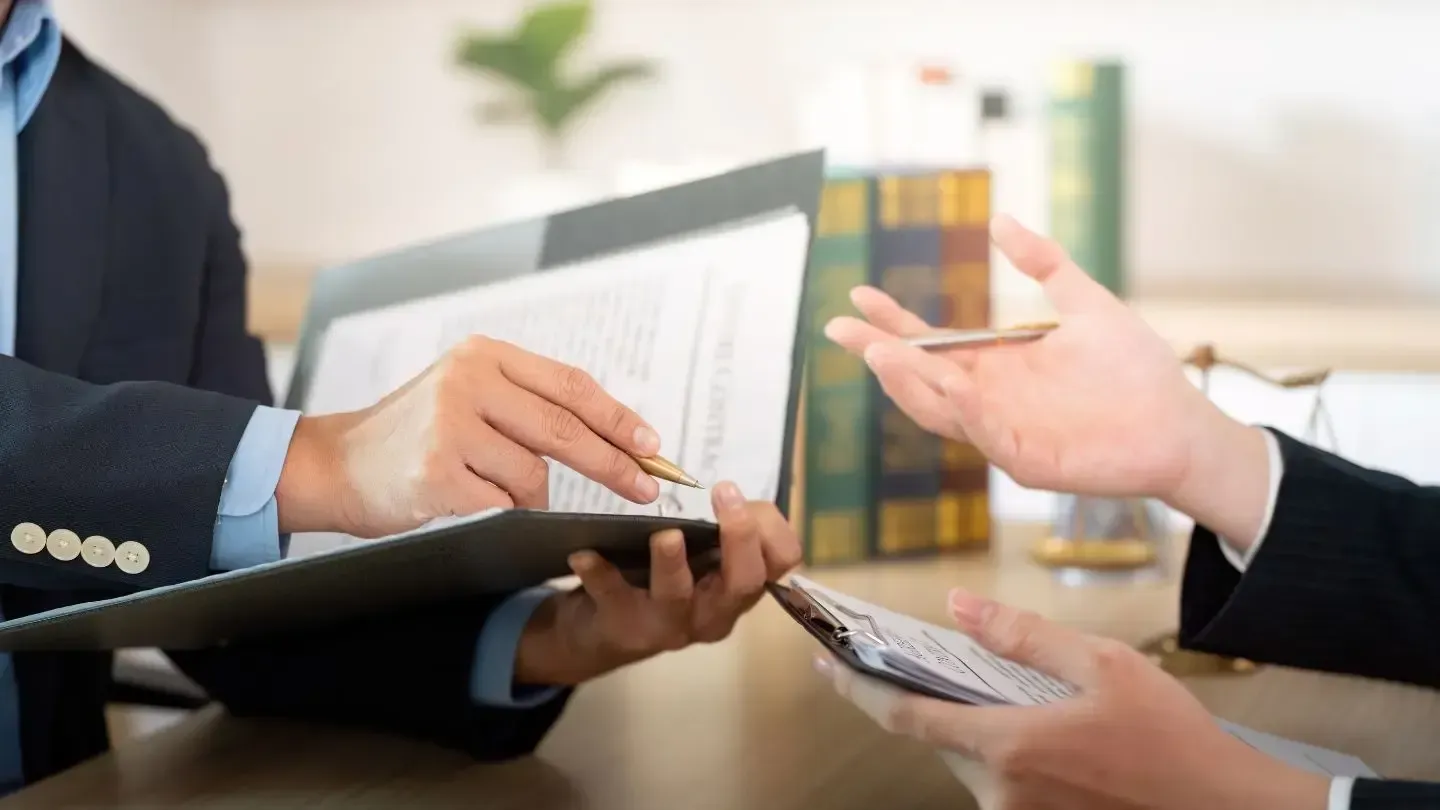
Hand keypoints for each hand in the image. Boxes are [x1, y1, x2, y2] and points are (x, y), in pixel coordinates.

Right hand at [276, 335, 663, 536]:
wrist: (335, 464)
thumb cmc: (414, 436)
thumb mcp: (467, 395)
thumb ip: (526, 403)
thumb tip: (614, 435)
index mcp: (484, 355)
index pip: (570, 385)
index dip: (618, 417)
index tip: (653, 444)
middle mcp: (467, 380)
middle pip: (564, 428)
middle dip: (614, 464)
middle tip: (646, 488)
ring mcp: (449, 425)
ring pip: (532, 475)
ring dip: (528, 496)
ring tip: (488, 489)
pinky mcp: (436, 471)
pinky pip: (501, 504)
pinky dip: (499, 513)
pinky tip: (467, 503)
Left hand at [513, 481, 800, 685]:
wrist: (603, 631)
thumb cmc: (663, 580)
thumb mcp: (704, 558)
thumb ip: (724, 530)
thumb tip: (734, 496)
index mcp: (738, 588)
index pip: (781, 563)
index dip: (772, 529)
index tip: (745, 495)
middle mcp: (714, 612)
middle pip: (743, 581)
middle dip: (739, 537)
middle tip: (725, 493)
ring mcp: (669, 625)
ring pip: (679, 595)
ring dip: (672, 563)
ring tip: (665, 534)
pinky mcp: (624, 627)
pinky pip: (612, 597)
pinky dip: (599, 572)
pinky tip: (583, 553)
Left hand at [814, 590, 1330, 809]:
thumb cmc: (1173, 741)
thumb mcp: (1104, 664)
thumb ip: (1023, 635)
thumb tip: (960, 607)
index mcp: (1009, 745)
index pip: (905, 716)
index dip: (858, 688)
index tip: (827, 665)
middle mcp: (1003, 791)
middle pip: (936, 738)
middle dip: (923, 698)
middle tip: (923, 659)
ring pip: (967, 762)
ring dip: (966, 725)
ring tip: (994, 687)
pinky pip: (997, 784)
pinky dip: (997, 751)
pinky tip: (1028, 726)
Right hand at [824, 215, 1271, 542]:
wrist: (1179, 423)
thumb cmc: (1135, 371)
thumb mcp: (1085, 302)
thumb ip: (1043, 263)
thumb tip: (1000, 221)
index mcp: (995, 367)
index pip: (930, 345)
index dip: (892, 322)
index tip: (860, 295)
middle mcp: (990, 401)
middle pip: (918, 379)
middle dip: (878, 354)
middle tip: (841, 327)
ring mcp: (1005, 433)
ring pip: (940, 412)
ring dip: (909, 384)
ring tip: (880, 353)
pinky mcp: (1030, 461)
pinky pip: (988, 437)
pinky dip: (966, 412)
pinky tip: (950, 383)